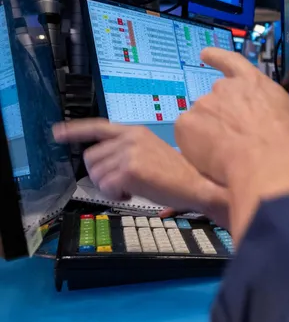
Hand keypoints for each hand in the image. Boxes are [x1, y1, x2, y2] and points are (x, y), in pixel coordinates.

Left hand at [53, 119, 229, 224]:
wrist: (198, 184)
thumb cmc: (179, 173)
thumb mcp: (152, 151)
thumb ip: (128, 150)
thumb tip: (102, 162)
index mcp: (135, 131)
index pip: (98, 127)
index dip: (75, 130)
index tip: (57, 132)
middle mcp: (130, 139)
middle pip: (91, 158)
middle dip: (100, 175)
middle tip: (120, 183)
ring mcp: (129, 153)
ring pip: (96, 174)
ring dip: (108, 187)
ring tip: (131, 187)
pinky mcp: (130, 170)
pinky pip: (106, 187)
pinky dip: (116, 195)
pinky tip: (133, 193)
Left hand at [175, 49, 288, 237]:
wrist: (269, 162)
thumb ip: (282, 113)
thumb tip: (283, 120)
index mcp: (253, 83)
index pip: (231, 62)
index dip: (217, 58)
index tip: (204, 54)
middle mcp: (224, 88)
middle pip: (216, 99)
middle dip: (220, 116)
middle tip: (230, 138)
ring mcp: (203, 105)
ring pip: (201, 120)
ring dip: (209, 134)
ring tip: (223, 155)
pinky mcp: (186, 124)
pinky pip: (187, 136)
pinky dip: (194, 147)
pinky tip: (209, 160)